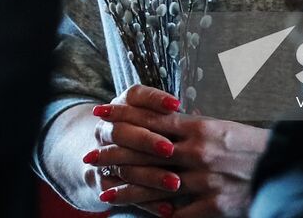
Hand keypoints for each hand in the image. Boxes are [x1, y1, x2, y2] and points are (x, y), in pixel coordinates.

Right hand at [85, 85, 180, 215]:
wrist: (107, 155)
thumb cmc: (149, 134)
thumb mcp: (158, 119)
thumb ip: (174, 118)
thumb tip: (200, 115)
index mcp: (123, 105)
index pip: (135, 96)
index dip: (154, 100)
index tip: (176, 105)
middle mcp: (107, 126)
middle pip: (123, 130)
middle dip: (147, 140)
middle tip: (171, 150)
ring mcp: (101, 154)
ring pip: (123, 165)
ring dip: (150, 175)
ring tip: (176, 183)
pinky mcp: (102, 182)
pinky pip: (123, 195)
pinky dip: (146, 202)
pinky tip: (168, 209)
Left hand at [87, 86, 269, 217]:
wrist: (285, 169)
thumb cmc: (253, 148)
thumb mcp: (224, 128)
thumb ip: (195, 126)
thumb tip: (170, 118)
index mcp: (201, 127)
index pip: (153, 118)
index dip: (124, 115)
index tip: (101, 113)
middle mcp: (199, 152)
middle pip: (147, 151)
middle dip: (116, 152)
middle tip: (92, 154)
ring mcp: (205, 180)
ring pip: (156, 185)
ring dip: (128, 189)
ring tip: (105, 192)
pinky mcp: (213, 206)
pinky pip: (179, 214)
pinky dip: (160, 215)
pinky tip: (142, 216)